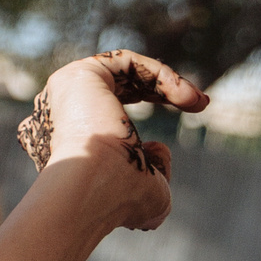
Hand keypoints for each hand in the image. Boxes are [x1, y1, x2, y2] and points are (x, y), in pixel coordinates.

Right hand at [17, 49, 206, 231]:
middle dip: (163, 91)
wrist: (94, 186)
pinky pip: (125, 62)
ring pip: (122, 72)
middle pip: (118, 87)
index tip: (192, 114)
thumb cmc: (118, 197)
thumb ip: (153, 166)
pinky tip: (184, 97)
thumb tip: (155, 147)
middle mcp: (61, 113)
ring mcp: (66, 93)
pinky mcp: (78, 75)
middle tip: (199, 102)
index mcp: (69, 139)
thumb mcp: (149, 189)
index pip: (108, 110)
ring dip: (167, 83)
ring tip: (197, 101)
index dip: (153, 106)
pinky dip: (160, 74)